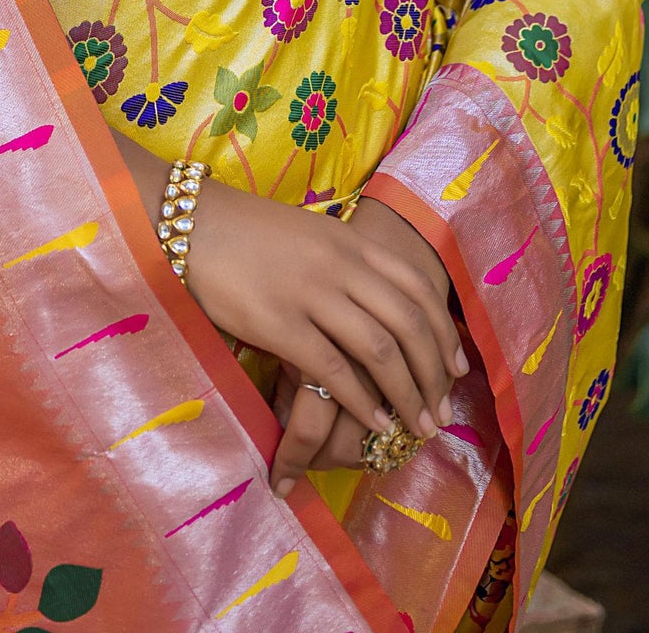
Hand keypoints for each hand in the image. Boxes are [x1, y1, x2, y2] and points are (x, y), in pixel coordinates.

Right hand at [185, 182, 467, 498]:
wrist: (190, 222)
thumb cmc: (246, 231)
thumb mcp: (309, 233)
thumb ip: (344, 260)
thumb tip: (374, 301)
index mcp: (351, 240)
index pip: (417, 286)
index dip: (444, 331)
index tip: (458, 366)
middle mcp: (341, 264)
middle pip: (409, 322)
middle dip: (434, 372)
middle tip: (444, 409)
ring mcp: (312, 293)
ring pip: (381, 350)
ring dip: (408, 394)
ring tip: (419, 426)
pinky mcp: (281, 324)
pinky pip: (335, 370)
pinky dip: (364, 401)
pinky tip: (376, 422)